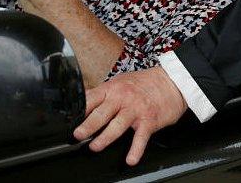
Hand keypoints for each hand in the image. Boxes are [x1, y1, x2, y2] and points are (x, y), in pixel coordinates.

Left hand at [73, 67, 187, 165]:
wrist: (172, 82)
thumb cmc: (145, 83)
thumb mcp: (121, 82)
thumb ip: (104, 93)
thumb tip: (84, 102)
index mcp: (112, 88)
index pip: (91, 98)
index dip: (79, 109)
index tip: (68, 119)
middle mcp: (123, 98)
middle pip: (102, 113)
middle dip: (88, 125)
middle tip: (77, 135)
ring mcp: (136, 109)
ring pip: (118, 125)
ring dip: (105, 138)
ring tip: (95, 147)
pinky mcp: (149, 120)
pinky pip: (141, 137)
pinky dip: (136, 150)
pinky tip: (130, 159)